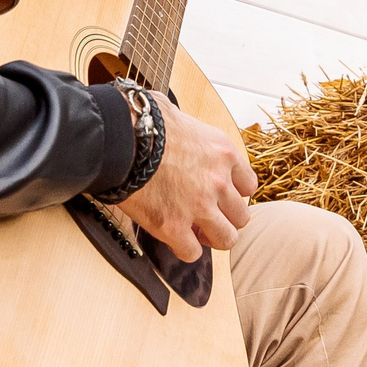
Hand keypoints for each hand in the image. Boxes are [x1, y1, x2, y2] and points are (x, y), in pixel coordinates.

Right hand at [115, 96, 257, 261]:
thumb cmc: (142, 121)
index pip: (248, 185)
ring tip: (195, 234)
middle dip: (225, 220)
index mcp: (222, 153)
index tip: (219, 196)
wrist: (119, 138)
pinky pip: (192, 252)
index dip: (233, 194)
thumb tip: (175, 122)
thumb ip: (188, 129)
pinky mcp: (173, 227)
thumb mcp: (177, 114)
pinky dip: (184, 250)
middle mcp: (218, 181)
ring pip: (226, 239)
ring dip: (211, 238)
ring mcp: (199, 207)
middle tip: (207, 218)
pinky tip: (174, 240)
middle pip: (241, 216)